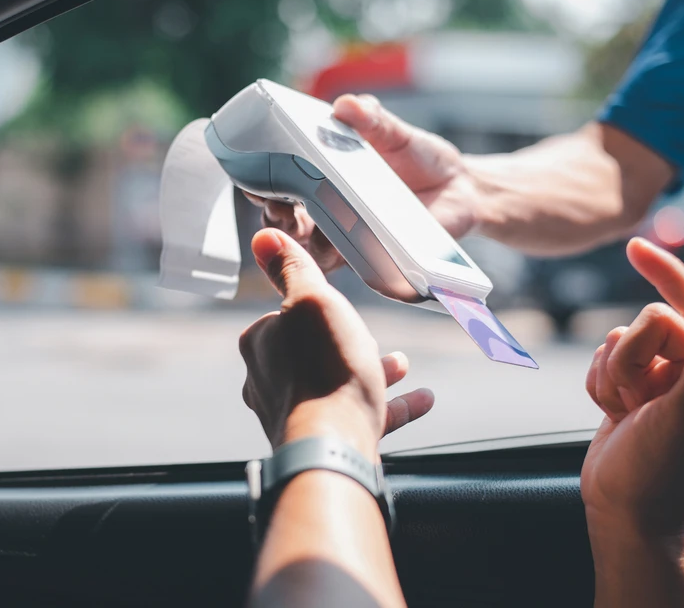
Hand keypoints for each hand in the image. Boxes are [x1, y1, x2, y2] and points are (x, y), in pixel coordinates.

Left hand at [238, 228, 433, 455]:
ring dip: (373, 371)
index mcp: (260, 345)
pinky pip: (362, 416)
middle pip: (313, 351)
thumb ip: (293, 269)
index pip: (285, 316)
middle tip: (372, 338)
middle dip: (347, 342)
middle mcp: (268, 382)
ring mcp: (294, 414)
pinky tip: (423, 399)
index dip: (316, 309)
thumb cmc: (324, 370)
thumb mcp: (312, 300)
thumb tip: (264, 237)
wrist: (334, 447)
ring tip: (402, 364)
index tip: (336, 308)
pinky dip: (391, 406)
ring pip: (338, 383)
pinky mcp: (324, 440)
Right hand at [245, 93, 482, 272]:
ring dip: (296, 239)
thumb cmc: (421, 157)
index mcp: (321, 173)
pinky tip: (331, 248)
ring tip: (303, 228)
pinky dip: (329, 258)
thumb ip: (372, 119)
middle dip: (272, 214)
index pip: (277, 180)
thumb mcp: (396, 132)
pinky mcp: (366, 256)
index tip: (252, 177)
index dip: (259, 181)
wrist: (462, 189)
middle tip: (279, 205)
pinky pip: (340, 264)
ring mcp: (343, 234)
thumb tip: (346, 106)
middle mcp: (324, 207)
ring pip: (304, 245)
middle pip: (281, 218)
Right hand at [582, 238, 683, 537]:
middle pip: (650, 323)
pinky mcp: (638, 386)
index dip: (667, 276)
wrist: (623, 508)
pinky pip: (604, 357)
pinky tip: (614, 413)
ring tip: (627, 412)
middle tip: (639, 402)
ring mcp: (670, 379)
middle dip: (633, 360)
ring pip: (622, 339)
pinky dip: (599, 383)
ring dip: (613, 375)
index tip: (634, 248)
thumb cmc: (661, 470)